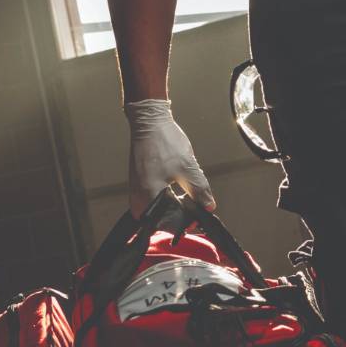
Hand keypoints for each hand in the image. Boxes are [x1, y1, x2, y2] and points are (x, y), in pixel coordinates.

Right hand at [125, 99, 216, 218]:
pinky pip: (153, 200)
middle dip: (181, 215)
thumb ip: (199, 191)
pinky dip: (167, 199)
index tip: (200, 214)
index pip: (169, 223)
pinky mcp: (139, 185)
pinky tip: (177, 189)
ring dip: (175, 206)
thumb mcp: (188, 168)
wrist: (150, 122)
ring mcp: (136, 192)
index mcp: (148, 198)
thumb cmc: (164, 142)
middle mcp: (138, 199)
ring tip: (188, 195)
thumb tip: (209, 207)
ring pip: (158, 210)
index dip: (187, 221)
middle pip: (162, 219)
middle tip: (196, 205)